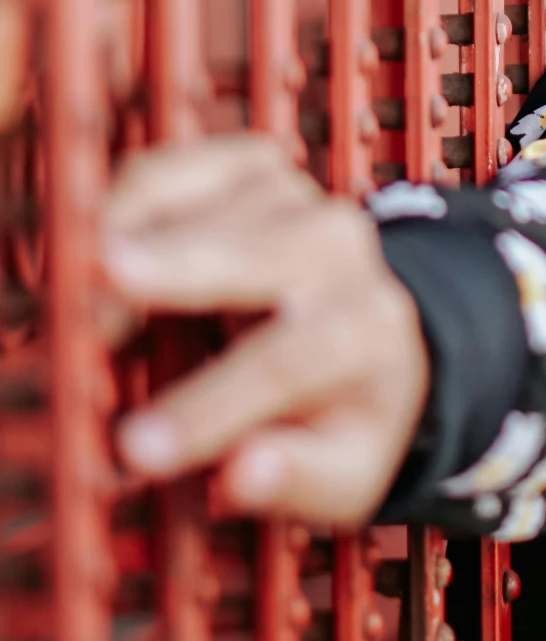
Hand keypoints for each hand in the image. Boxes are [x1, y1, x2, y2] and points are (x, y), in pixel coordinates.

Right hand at [100, 134, 429, 527]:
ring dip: (131, 246)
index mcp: (366, 331)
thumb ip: (299, 475)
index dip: (211, 405)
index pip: (288, 362)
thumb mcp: (345, 471)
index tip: (140, 449)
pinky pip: (173, 171)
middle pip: (252, 255)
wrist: (373, 328)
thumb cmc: (343, 410)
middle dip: (176, 273)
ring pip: (204, 207)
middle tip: (100, 297)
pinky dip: (121, 206)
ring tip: (76, 303)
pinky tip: (88, 252)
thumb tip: (245, 476)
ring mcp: (295, 196)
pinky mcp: (250, 164)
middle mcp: (338, 248)